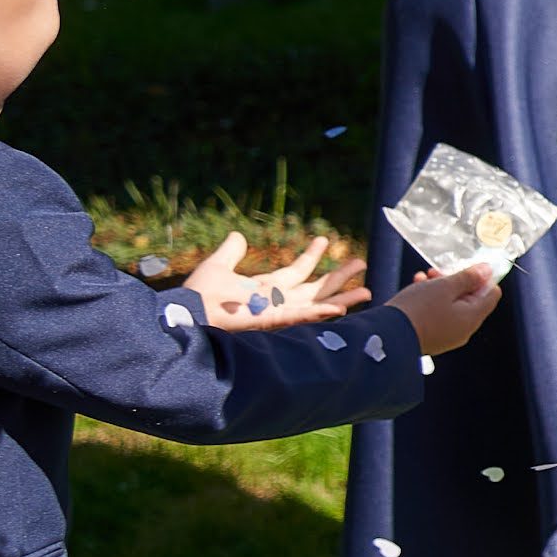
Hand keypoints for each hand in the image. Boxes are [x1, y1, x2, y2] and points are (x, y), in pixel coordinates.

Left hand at [176, 233, 371, 332]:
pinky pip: (302, 317)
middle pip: (316, 289)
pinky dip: (322, 313)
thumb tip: (238, 236)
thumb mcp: (218, 265)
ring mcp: (278, 312)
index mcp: (267, 289)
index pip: (297, 272)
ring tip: (368, 291)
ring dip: (343, 298)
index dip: (312, 256)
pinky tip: (341, 309)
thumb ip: (230, 252)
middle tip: (362, 263)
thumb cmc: (199, 295)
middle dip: (340, 278)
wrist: (188, 312)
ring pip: (318, 304)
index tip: (325, 239)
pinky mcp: (273, 321)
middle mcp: (278, 302)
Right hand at [390, 266, 504, 354]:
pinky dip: (430, 301)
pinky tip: (416, 289)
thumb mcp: (445, 286)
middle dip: (455, 281)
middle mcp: (464, 330)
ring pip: (451, 305)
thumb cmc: (418, 309)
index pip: (492, 294)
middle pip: (470, 299)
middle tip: (438, 271)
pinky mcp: (432, 338)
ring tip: (423, 278)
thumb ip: (468, 278)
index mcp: (472, 318)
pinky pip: (438, 315)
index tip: (467, 267)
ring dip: (440, 288)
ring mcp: (447, 336)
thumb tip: (487, 270)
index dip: (482, 277)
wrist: (388, 336)